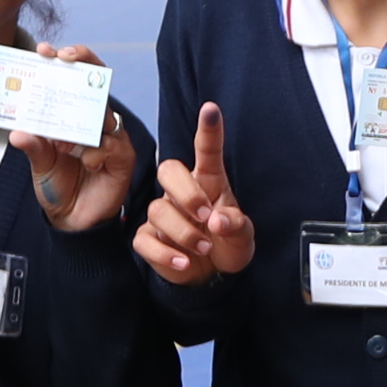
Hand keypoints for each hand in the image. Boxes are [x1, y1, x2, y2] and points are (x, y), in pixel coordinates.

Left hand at [12, 43, 140, 232]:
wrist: (72, 220)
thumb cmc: (58, 185)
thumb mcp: (39, 163)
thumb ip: (32, 146)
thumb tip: (18, 132)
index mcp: (75, 114)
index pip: (75, 77)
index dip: (65, 59)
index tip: (45, 50)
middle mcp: (96, 120)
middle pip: (96, 81)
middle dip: (82, 63)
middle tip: (63, 58)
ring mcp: (111, 137)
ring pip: (104, 113)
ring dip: (83, 120)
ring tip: (62, 142)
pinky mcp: (123, 158)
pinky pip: (114, 145)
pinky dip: (98, 151)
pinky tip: (87, 162)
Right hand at [137, 101, 256, 281]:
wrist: (212, 276)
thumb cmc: (227, 244)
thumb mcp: (242, 236)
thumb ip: (236, 225)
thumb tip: (217, 220)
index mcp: (209, 182)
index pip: (206, 151)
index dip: (208, 130)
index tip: (211, 109)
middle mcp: (182, 193)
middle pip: (168, 170)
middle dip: (186, 192)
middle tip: (205, 215)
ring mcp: (162, 215)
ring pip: (158, 210)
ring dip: (183, 232)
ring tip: (204, 248)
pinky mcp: (148, 238)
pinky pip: (144, 239)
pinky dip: (164, 254)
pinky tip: (183, 262)